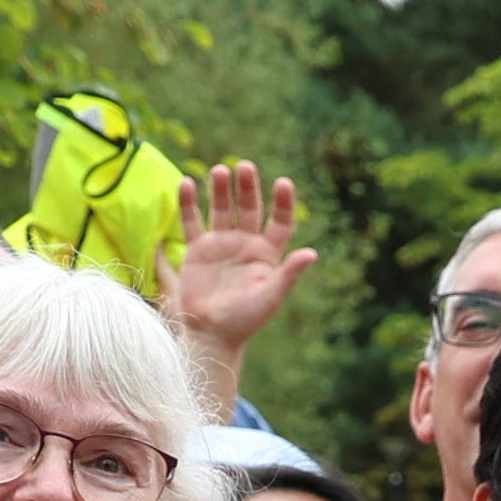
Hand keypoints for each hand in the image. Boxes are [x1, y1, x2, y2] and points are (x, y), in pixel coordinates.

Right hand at [152, 161, 314, 405]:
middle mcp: (246, 244)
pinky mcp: (197, 249)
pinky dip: (189, 203)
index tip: (283, 182)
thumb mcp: (271, 296)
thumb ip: (289, 274)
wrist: (212, 334)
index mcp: (268, 254)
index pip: (280, 222)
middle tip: (245, 166)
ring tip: (219, 171)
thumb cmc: (245, 320)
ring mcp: (221, 244)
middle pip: (250, 208)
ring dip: (221, 190)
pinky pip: (192, 221)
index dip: (283, 203)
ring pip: (222, 208)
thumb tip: (313, 253)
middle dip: (248, 188)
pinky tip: (187, 183)